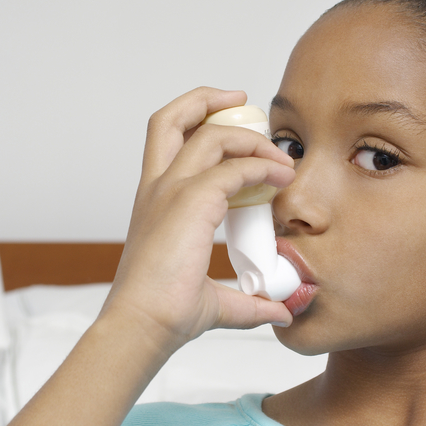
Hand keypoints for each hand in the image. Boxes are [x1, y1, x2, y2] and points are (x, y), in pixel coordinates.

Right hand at [102, 87, 295, 355]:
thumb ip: (246, 302)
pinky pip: (234, 168)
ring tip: (279, 155)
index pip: (170, 143)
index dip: (202, 129)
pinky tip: (282, 179)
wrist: (143, 326)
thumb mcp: (214, 301)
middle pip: (172, 118)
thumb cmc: (163, 314)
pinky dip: (262, 167)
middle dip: (208, 100)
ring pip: (209, 133)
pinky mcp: (190, 202)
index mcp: (153, 202)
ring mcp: (170, 192)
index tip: (241, 140)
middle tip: (244, 105)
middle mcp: (156, 189)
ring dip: (250, 137)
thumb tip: (278, 311)